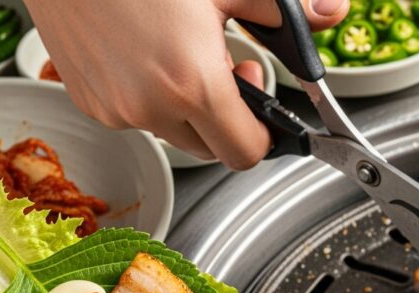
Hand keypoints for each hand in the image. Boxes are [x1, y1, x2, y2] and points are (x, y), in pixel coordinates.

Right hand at [25, 0, 348, 169]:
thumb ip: (283, 12)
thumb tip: (331, 13)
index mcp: (193, 83)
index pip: (246, 153)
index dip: (263, 134)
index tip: (264, 109)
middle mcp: (150, 107)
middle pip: (210, 148)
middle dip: (226, 117)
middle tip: (227, 66)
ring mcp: (114, 109)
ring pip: (172, 131)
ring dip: (186, 105)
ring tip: (180, 49)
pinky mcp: (87, 101)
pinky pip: (134, 115)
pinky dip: (148, 95)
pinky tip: (145, 51)